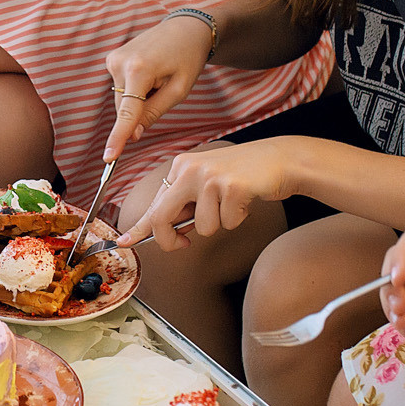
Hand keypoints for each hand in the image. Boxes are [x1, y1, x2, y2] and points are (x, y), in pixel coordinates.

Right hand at [102, 15, 214, 162]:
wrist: (185, 28)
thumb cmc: (188, 57)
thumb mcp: (179, 90)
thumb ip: (154, 113)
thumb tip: (133, 135)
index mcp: (139, 70)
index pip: (127, 112)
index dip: (119, 137)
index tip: (109, 158)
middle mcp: (119, 63)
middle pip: (124, 108)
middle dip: (141, 111)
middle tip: (164, 90)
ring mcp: (113, 59)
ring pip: (122, 99)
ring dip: (139, 99)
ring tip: (159, 77)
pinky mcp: (112, 58)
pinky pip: (121, 87)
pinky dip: (135, 89)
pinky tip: (150, 74)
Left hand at [116, 139, 296, 250]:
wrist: (280, 160)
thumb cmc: (243, 176)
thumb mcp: (207, 185)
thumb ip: (186, 204)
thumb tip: (167, 232)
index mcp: (181, 167)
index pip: (155, 202)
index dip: (139, 226)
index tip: (125, 241)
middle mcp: (190, 168)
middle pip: (163, 216)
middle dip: (170, 240)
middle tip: (183, 245)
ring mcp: (210, 177)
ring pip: (203, 227)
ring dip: (220, 223)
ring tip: (232, 203)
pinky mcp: (232, 187)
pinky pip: (228, 223)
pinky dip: (238, 219)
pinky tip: (245, 200)